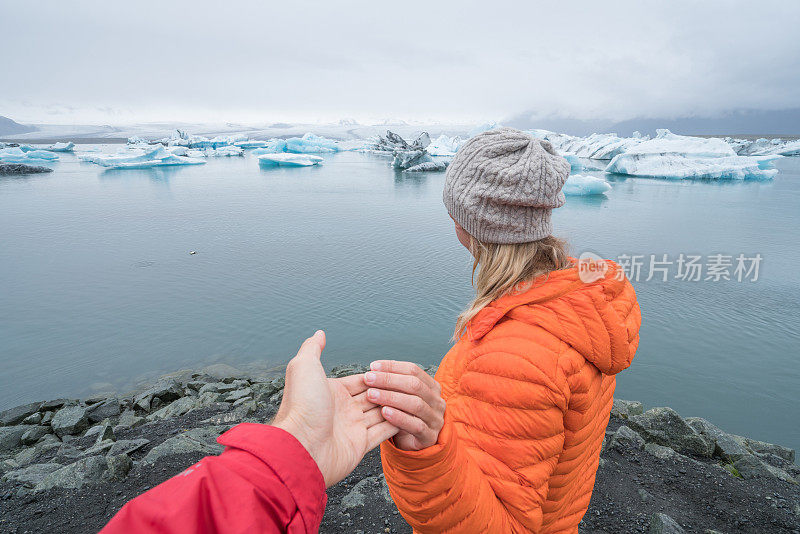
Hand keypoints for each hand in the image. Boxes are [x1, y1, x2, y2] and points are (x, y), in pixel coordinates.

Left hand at [272, 331, 398, 486]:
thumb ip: (313, 349)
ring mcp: (351, 428)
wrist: (301, 446)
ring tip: (411, 396)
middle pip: (372, 396)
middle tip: (403, 383)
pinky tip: (407, 416)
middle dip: (387, 389)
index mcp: (331, 392)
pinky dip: (395, 424)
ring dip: (393, 405)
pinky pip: (382, 433)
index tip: (389, 371)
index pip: (360, 380)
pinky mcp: (360, 445)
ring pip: (379, 413)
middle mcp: (342, 409)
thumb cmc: (301, 406)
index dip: (375, 376)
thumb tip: (318, 333)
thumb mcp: (304, 367)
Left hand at [363, 360, 445, 450]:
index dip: (392, 367)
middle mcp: (437, 401)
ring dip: (391, 397)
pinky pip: (415, 425)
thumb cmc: (405, 416)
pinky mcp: (430, 436)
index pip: (413, 370)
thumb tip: (374, 370)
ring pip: (415, 404)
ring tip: (372, 395)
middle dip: (388, 380)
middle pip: (414, 385)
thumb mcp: (401, 397)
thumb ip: (393, 384)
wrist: (413, 444)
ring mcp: (435, 419)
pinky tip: (384, 413)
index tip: (373, 367)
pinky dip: (399, 417)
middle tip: (369, 379)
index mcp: (431, 386)